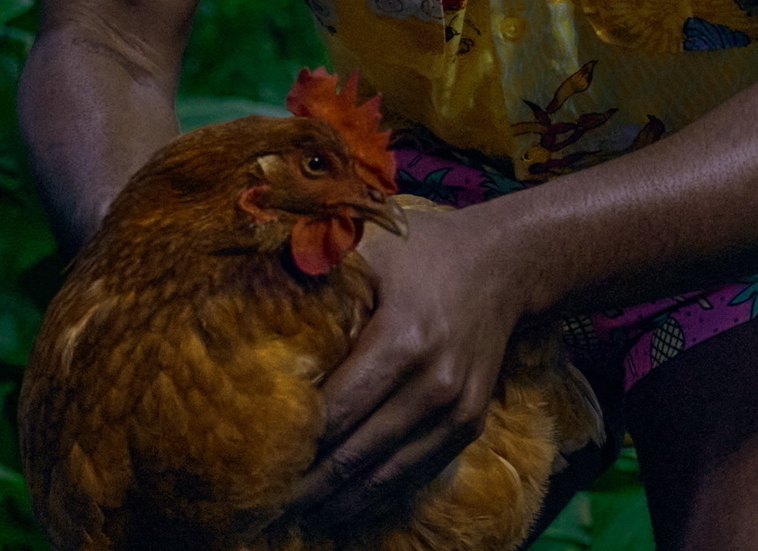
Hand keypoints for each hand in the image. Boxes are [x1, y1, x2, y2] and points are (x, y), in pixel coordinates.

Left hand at [288, 201, 522, 528]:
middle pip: (356, 453)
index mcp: (402, 340)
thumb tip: (251, 291)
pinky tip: (347, 504)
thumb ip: (317, 265)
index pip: (336, 411)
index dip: (294, 442)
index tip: (256, 461)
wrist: (505, 264)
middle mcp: (433, 383)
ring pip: (387, 475)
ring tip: (300, 512)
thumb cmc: (427, 250)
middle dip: (308, 484)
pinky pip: (418, 471)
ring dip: (340, 500)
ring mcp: (455, 409)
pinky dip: (380, 493)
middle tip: (264, 503)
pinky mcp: (469, 423)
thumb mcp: (372, 244)